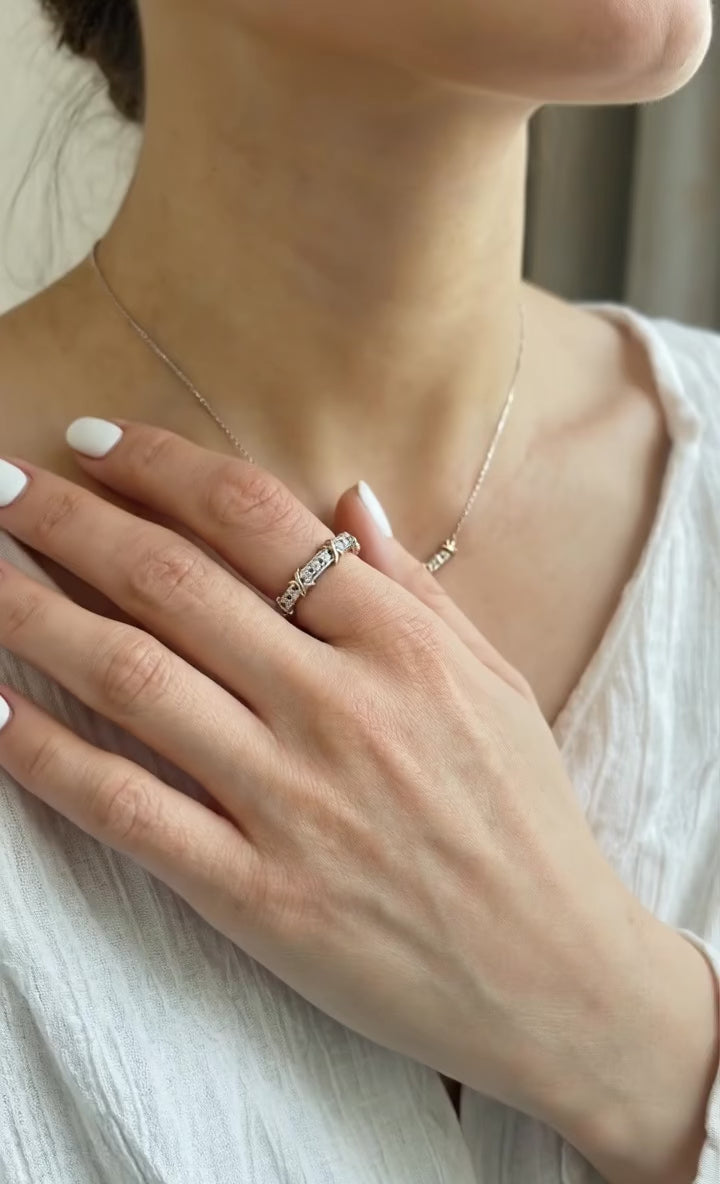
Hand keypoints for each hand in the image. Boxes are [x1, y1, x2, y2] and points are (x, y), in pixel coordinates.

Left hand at [0, 420, 711, 1177]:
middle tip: (3, 480)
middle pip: (174, 584)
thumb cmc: (524, 820)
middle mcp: (341, 708)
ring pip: (132, 680)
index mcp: (403, 645)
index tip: (94, 441)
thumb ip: (413, 588)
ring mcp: (294, 802)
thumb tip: (344, 495)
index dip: (162, 467)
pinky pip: (129, 809)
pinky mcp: (257, 895)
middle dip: (69, 519)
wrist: (556, 977)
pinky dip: (48, 757)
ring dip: (35, 615)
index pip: (258, 521)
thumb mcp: (495, 683)